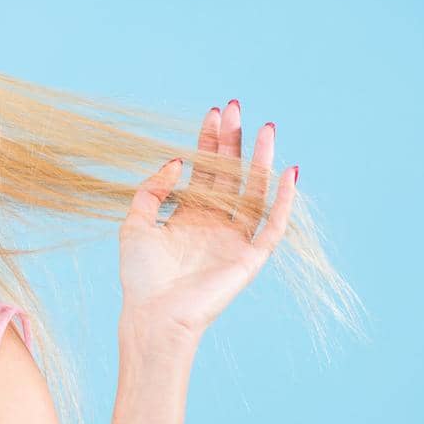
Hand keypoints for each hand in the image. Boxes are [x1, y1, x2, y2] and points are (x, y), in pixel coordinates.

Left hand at [119, 99, 298, 340]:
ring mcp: (235, 239)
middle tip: (237, 108)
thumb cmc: (141, 276)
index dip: (209, 141)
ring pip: (255, 191)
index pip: (204, 169)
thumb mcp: (134, 224)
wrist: (154, 316)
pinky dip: (284, 201)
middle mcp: (214, 223)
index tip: (215, 112)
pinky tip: (289, 172)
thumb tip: (178, 161)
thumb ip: (152, 190)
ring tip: (265, 129)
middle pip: (230, 173)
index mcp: (188, 215)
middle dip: (233, 141)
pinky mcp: (251, 258)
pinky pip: (274, 224)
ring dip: (262, 161)